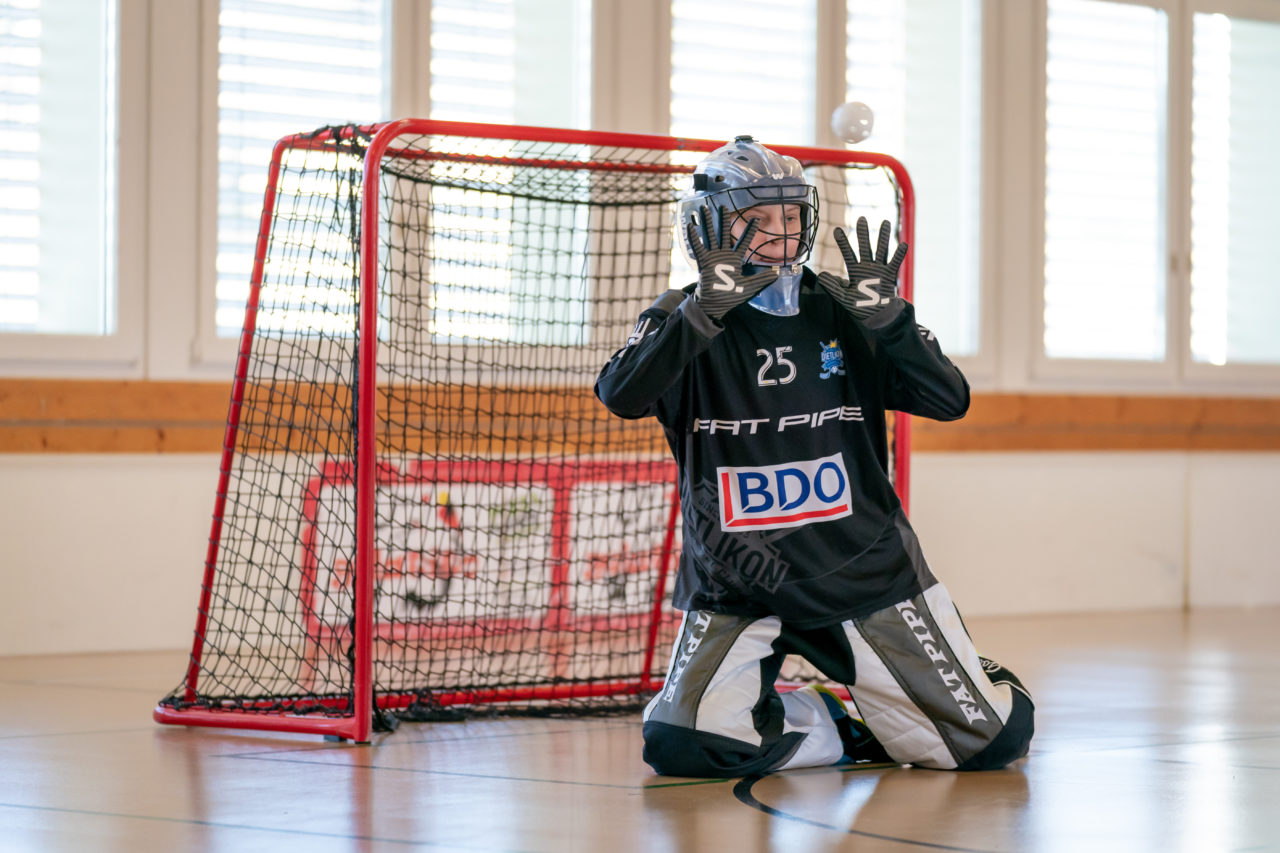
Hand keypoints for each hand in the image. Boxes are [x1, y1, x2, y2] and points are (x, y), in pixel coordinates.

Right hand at [686, 204, 778, 319]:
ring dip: (708, 222)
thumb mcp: (750, 287)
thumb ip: (763, 279)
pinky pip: (699, 247)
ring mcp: (713, 257)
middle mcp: (723, 255)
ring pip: (710, 235)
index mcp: (735, 259)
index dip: (750, 230)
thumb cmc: (731, 297)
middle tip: (723, 206)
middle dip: (724, 219)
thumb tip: (778, 272)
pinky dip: (694, 237)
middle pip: (724, 232)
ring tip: (704, 208)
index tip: (755, 218)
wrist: (716, 305)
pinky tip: (691, 226)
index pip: (744, 241)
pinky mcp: (704, 262)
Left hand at [816, 217, 907, 320]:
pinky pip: (895, 264)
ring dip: (883, 237)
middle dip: (863, 234)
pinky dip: (899, 254)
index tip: (836, 229)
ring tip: (885, 222)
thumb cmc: (858, 307)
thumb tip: (820, 275)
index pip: (848, 253)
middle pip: (865, 247)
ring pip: (881, 250)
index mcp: (855, 270)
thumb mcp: (842, 297)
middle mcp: (867, 266)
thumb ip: (833, 286)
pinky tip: (903, 244)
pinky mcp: (890, 277)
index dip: (843, 242)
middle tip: (862, 218)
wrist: (874, 317)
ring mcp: (879, 270)